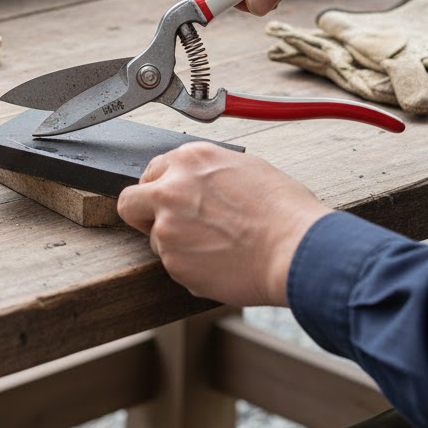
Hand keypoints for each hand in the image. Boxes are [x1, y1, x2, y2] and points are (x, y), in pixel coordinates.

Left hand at [117, 142, 331, 305]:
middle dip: (143, 214)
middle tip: (169, 225)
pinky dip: (192, 267)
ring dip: (177, 244)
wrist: (297, 251)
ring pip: (156, 239)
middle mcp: (170, 190)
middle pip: (131, 202)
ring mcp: (168, 228)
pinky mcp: (174, 262)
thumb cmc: (284, 211)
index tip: (170, 200)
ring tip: (217, 247)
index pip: (151, 172)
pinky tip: (221, 262)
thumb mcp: (245, 168)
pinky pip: (175, 265)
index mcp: (190, 160)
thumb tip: (195, 180)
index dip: (162, 189)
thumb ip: (206, 172)